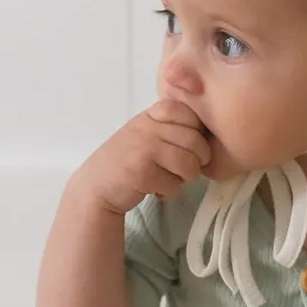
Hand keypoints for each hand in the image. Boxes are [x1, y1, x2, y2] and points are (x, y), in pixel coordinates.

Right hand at [75, 99, 211, 213]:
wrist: (96, 185)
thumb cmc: (127, 159)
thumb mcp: (146, 132)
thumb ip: (170, 126)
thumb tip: (210, 131)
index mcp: (151, 114)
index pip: (190, 114)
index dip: (196, 133)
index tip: (186, 146)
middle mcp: (147, 128)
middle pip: (195, 141)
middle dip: (197, 160)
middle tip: (184, 168)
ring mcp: (143, 150)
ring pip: (189, 164)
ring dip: (185, 178)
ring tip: (172, 179)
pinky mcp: (141, 174)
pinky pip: (175, 185)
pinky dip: (170, 192)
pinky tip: (157, 189)